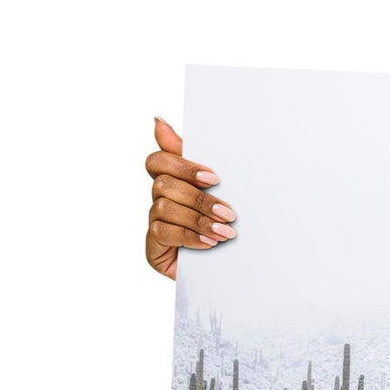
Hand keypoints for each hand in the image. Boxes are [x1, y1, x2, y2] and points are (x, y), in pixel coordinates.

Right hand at [144, 117, 235, 279]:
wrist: (236, 269)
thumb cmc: (227, 223)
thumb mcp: (221, 189)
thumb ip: (195, 157)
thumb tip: (157, 121)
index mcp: (173, 181)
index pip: (158, 161)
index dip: (182, 166)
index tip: (213, 178)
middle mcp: (159, 200)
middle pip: (163, 184)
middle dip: (199, 199)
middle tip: (229, 213)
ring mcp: (154, 223)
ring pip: (164, 208)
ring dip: (198, 220)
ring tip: (226, 232)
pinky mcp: (153, 248)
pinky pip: (162, 233)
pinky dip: (189, 237)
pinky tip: (210, 244)